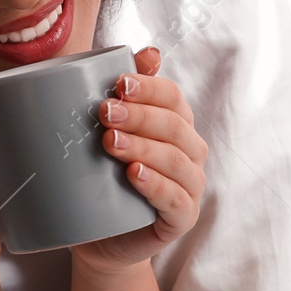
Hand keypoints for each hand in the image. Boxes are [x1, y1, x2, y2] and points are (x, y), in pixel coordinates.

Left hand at [74, 46, 207, 276]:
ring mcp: (190, 186)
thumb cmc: (104, 179)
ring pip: (176, 160)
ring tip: (111, 142)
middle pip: (175, 126)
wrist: (100, 237)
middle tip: (104, 112)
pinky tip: (135, 174)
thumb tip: (149, 52)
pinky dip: (157, 185)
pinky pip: (177, 199)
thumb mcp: (106, 134)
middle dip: (140, 116)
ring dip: (144, 147)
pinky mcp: (182, 218)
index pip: (172, 97)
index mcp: (175, 124)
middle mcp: (189, 152)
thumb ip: (123, 95)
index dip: (149, 87)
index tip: (118, 83)